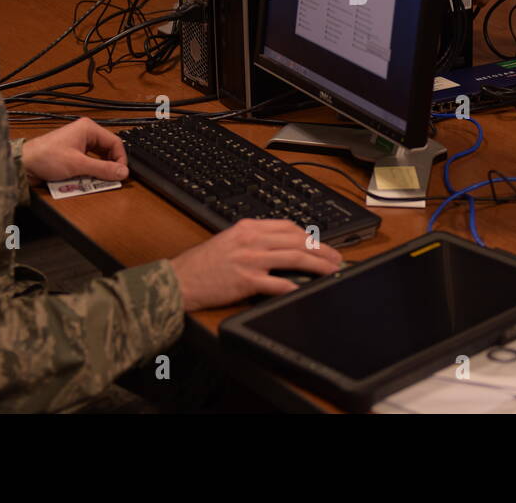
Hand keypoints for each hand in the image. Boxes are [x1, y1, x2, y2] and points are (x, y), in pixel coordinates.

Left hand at [21, 117, 128, 182]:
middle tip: (111, 179)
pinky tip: (86, 180)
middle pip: (107, 151)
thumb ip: (103, 169)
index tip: (120, 174)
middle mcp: (85, 134)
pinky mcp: (72, 155)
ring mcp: (78, 145)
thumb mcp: (78, 165)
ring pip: (98, 158)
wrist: (23, 164)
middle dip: (109, 166)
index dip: (120, 159)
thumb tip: (123, 172)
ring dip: (98, 171)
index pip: (115, 142)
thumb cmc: (47, 157)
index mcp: (88, 129)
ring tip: (97, 181)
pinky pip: (87, 164)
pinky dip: (89, 173)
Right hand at [169, 219, 342, 309]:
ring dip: (317, 265)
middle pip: (297, 240)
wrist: (180, 280)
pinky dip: (295, 285)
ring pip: (294, 258)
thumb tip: (280, 247)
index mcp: (248, 227)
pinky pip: (278, 282)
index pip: (287, 226)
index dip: (309, 235)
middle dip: (321, 250)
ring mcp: (250, 259)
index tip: (321, 244)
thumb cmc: (203, 264)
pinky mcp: (247, 280)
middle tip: (336, 258)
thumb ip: (254, 240)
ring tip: (331, 271)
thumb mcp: (229, 240)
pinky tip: (307, 288)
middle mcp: (251, 240)